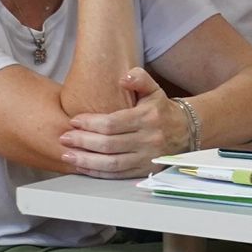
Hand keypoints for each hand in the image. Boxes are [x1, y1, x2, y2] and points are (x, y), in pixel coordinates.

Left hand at [60, 67, 187, 178]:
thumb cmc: (162, 109)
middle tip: (64, 137)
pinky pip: (117, 174)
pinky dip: (97, 173)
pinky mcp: (144, 170)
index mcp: (148, 118)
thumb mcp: (154, 90)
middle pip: (109, 144)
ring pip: (111, 163)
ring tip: (67, 155)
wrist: (187, 130)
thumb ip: (140, 78)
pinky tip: (82, 167)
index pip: (112, 123)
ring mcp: (147, 157)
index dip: (90, 123)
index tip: (73, 121)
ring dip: (86, 161)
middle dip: (82, 142)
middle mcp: (148, 139)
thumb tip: (124, 77)